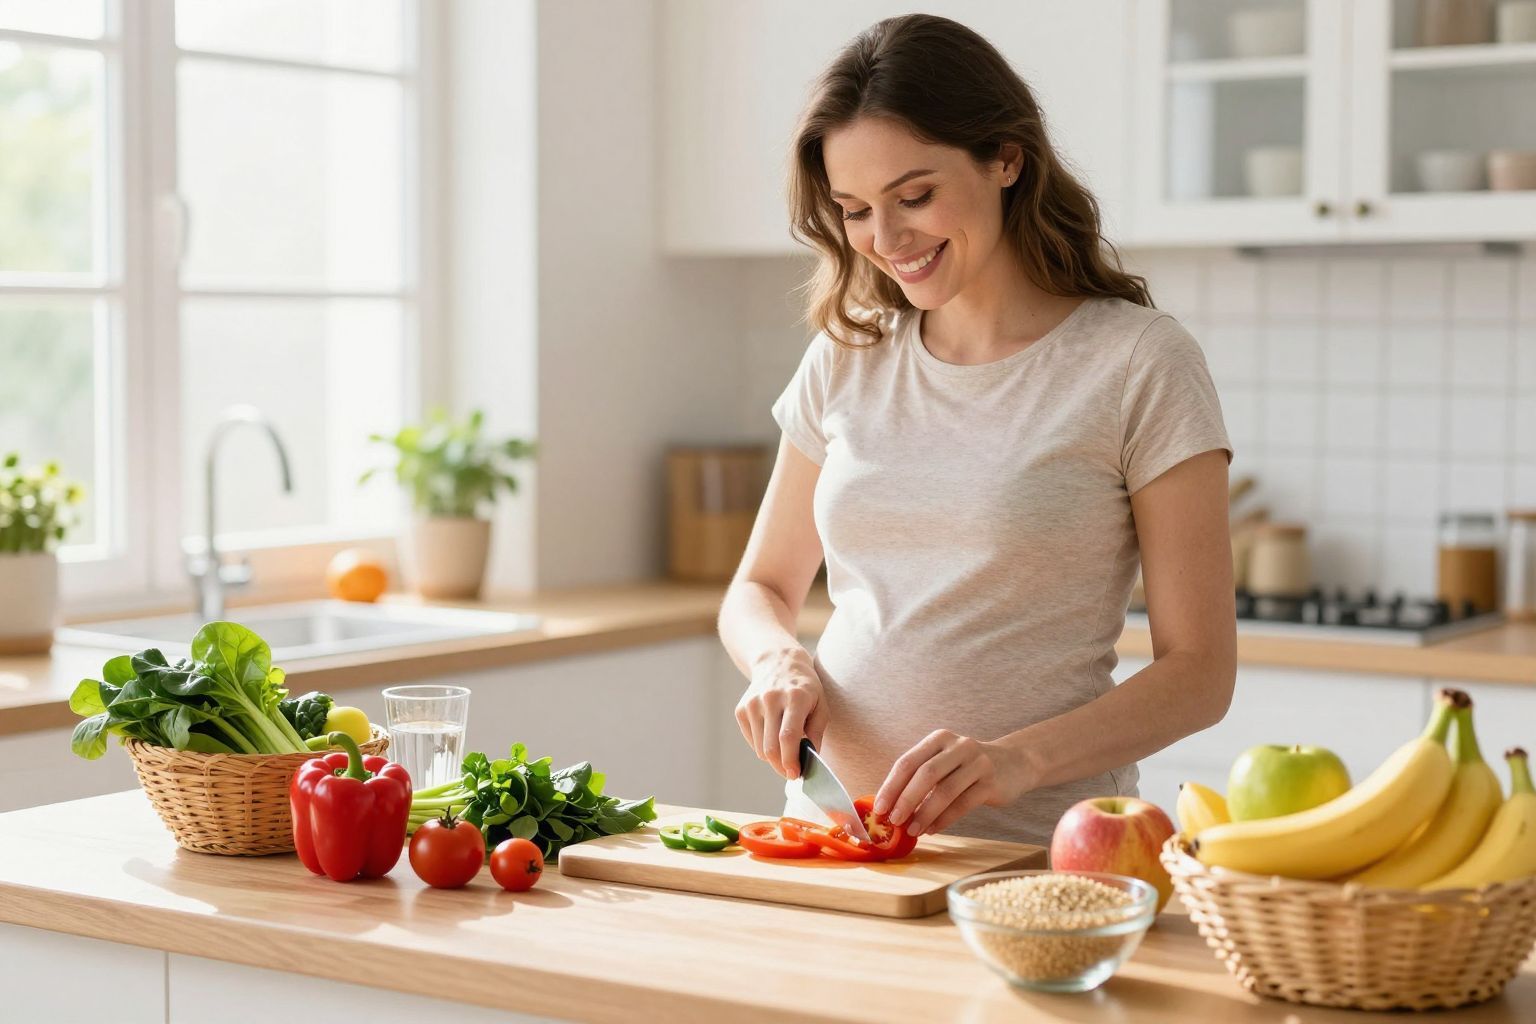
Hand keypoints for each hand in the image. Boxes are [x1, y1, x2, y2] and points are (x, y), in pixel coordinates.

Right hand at [734, 646, 828, 779]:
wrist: (778, 662)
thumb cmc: (805, 687)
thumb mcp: (821, 704)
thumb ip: (817, 731)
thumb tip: (809, 757)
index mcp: (795, 697)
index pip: (788, 736)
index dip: (791, 760)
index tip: (796, 774)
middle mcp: (771, 699)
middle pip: (771, 747)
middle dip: (782, 767)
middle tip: (792, 772)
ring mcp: (753, 704)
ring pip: (760, 748)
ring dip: (774, 758)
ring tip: (786, 750)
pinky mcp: (741, 709)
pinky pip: (752, 741)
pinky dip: (763, 747)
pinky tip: (773, 736)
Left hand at [873, 730, 1024, 835]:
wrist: (1014, 764)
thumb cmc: (968, 767)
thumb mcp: (945, 762)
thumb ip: (921, 778)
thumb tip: (890, 807)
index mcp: (939, 739)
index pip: (908, 762)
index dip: (891, 786)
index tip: (879, 808)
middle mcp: (958, 746)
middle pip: (925, 774)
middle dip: (905, 799)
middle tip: (893, 821)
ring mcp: (977, 763)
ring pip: (945, 791)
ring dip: (925, 814)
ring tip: (912, 830)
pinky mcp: (991, 782)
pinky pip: (963, 804)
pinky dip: (945, 819)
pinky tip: (933, 830)